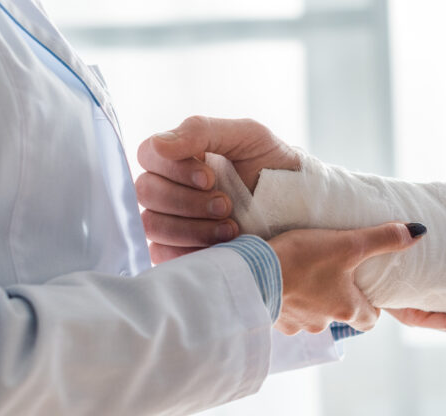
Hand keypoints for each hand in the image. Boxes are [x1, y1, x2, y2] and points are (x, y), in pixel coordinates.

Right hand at [135, 117, 299, 262]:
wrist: (298, 206)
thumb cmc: (271, 165)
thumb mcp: (246, 136)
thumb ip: (202, 131)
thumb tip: (159, 144)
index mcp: (178, 156)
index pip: (148, 155)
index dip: (174, 169)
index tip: (209, 178)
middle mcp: (167, 187)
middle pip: (147, 192)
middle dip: (188, 201)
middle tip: (226, 205)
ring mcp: (171, 220)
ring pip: (154, 224)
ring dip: (192, 227)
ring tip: (231, 228)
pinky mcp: (178, 251)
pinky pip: (162, 254)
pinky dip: (190, 250)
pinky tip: (221, 246)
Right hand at [271, 221, 424, 334]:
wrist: (252, 276)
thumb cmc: (303, 260)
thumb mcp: (348, 244)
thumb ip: (383, 239)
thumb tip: (418, 232)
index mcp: (347, 310)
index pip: (370, 320)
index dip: (372, 306)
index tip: (366, 289)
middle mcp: (324, 323)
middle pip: (341, 316)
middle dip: (339, 300)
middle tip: (334, 275)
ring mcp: (297, 325)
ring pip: (312, 315)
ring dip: (311, 299)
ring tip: (304, 274)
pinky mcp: (273, 320)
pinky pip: (286, 313)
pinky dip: (287, 300)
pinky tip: (281, 281)